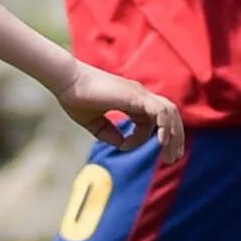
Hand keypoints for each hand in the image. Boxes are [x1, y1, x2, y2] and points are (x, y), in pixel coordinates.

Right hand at [60, 63, 186, 162]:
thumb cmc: (75, 98)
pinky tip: (162, 141)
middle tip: (172, 158)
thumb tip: (122, 144)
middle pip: (167, 116)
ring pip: (169, 113)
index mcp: (129, 100)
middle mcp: (138, 95)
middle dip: (173, 138)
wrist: (67, 81)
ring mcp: (139, 94)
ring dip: (174, 135)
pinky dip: (165, 126)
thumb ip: (108, 132)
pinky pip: (160, 112)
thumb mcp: (94, 122)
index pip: (149, 121)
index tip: (124, 147)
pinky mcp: (136, 96)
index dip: (141, 138)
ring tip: (171, 154)